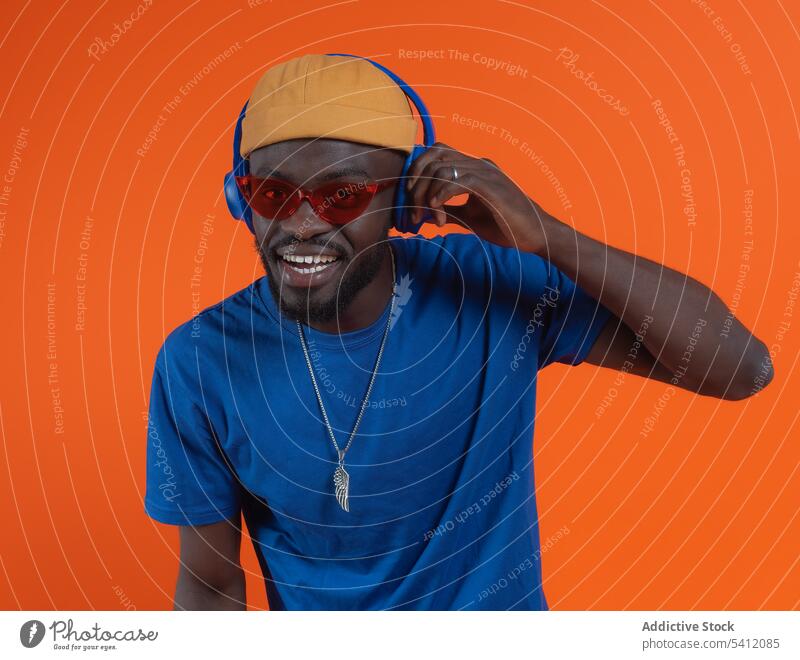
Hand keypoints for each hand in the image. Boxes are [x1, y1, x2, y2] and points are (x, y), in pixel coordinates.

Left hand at [405, 142, 547, 252]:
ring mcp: (485, 173)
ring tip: (427, 217)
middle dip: (416, 184)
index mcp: (474, 167)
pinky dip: (441, 195)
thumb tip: (424, 213)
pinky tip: (437, 212)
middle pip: (434, 157)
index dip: (418, 169)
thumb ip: (448, 211)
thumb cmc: (505, 225)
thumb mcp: (469, 218)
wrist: (535, 234)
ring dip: (426, 195)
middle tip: (413, 211)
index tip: (409, 195)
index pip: (438, 152)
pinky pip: (457, 180)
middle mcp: (478, 164)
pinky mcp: (490, 187)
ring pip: (442, 169)